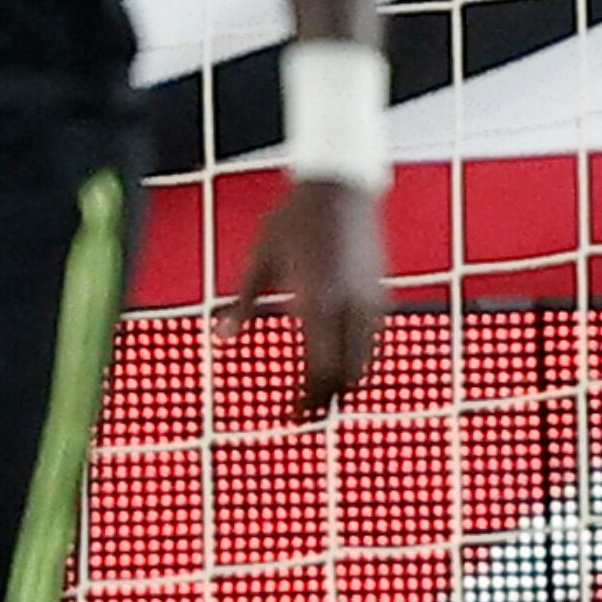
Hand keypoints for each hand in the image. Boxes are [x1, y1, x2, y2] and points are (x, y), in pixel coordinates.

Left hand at [221, 176, 387, 413]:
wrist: (339, 185)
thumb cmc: (294, 219)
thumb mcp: (259, 261)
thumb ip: (242, 305)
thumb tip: (220, 339)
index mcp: (316, 302)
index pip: (318, 370)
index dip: (306, 401)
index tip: (290, 416)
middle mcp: (348, 305)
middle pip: (346, 375)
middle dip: (325, 399)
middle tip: (302, 413)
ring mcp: (369, 298)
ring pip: (366, 360)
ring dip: (345, 381)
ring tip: (321, 393)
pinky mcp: (381, 290)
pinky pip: (374, 338)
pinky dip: (360, 357)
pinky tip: (342, 359)